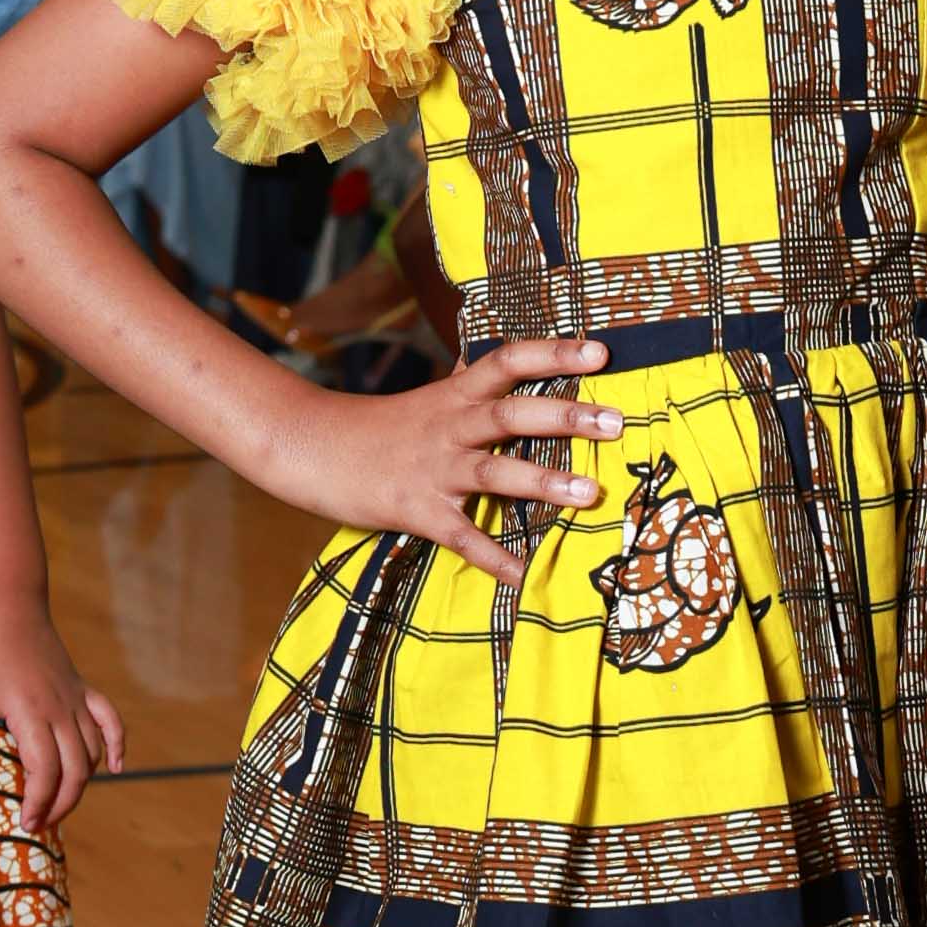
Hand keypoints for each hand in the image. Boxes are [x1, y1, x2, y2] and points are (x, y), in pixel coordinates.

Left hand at [0, 589, 126, 835]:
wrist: (8, 604)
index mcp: (30, 714)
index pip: (46, 772)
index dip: (39, 802)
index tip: (26, 821)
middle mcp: (61, 710)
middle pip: (75, 770)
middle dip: (61, 803)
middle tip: (39, 822)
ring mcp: (76, 699)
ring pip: (92, 752)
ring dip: (81, 783)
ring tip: (57, 803)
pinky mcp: (82, 689)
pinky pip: (110, 720)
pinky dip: (117, 745)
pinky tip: (114, 767)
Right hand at [246, 335, 620, 587]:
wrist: (310, 447)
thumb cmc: (380, 427)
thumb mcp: (429, 398)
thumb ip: (469, 381)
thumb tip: (501, 352)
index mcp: (456, 396)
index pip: (507, 361)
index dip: (552, 353)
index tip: (600, 352)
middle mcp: (450, 427)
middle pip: (511, 414)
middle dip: (565, 416)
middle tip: (616, 421)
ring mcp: (434, 469)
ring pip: (493, 471)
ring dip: (542, 482)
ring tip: (587, 494)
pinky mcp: (416, 510)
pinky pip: (460, 535)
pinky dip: (492, 555)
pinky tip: (523, 574)